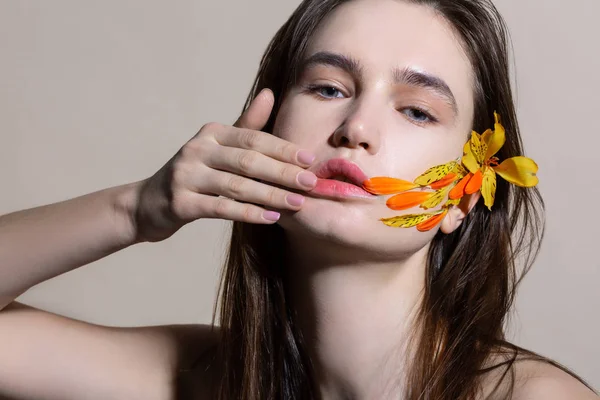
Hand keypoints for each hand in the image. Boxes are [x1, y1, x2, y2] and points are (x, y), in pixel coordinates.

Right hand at [133, 88, 316, 241]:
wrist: (150, 203)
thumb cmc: (195, 174)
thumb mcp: (217, 146)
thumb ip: (246, 126)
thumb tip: (270, 93)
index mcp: (211, 132)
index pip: (253, 138)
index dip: (283, 149)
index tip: (310, 160)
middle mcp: (197, 149)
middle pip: (248, 161)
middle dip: (283, 172)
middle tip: (311, 184)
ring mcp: (186, 175)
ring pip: (237, 185)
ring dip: (271, 195)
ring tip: (298, 203)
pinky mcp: (180, 203)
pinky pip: (221, 208)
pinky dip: (248, 213)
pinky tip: (271, 218)